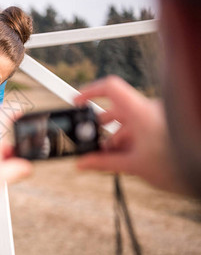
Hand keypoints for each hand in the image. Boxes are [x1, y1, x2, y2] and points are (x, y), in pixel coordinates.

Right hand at [74, 76, 181, 191]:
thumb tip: (83, 163)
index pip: (110, 88)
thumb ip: (104, 163)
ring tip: (109, 155)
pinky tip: (124, 156)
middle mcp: (149, 110)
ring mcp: (157, 117)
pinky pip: (139, 127)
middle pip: (116, 109)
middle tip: (90, 140)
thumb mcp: (134, 166)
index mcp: (141, 112)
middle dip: (101, 126)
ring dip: (115, 137)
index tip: (77, 101)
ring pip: (128, 121)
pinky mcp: (162, 126)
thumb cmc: (177, 166)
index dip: (90, 91)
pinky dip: (128, 139)